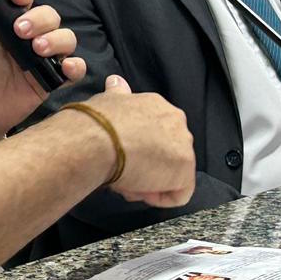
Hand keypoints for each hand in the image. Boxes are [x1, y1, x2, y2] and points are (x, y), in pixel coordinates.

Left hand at [0, 0, 85, 151]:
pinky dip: (76, 66)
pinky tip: (64, 68)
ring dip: (56, 39)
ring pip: (66, 38)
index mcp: (5, 22)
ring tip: (37, 49)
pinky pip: (74, 69)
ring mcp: (41, 58)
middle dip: (40, 18)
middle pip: (49, 15)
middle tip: (21, 30)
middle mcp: (27, 37)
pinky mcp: (50, 80)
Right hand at [71, 75, 194, 207]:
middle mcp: (176, 121)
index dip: (138, 146)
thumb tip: (115, 82)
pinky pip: (178, 193)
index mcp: (157, 105)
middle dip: (147, 165)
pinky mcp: (185, 171)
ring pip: (171, 172)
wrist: (97, 140)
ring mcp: (184, 146)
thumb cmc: (95, 123)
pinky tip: (139, 191)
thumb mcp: (107, 100)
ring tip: (127, 182)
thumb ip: (117, 93)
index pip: (156, 131)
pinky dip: (159, 198)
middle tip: (124, 171)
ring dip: (150, 181)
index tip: (122, 154)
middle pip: (167, 151)